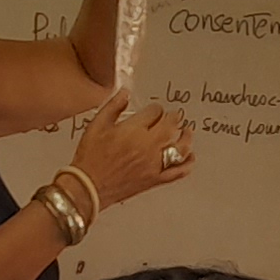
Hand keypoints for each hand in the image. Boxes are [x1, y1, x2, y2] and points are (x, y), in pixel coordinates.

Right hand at [65, 85, 195, 208]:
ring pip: (180, 148)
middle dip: (174, 118)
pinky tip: (190, 158)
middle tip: (175, 116)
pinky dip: (187, 164)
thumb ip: (113, 106)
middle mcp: (148, 146)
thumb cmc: (91, 158)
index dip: (156, 109)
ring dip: (187, 138)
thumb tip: (125, 93)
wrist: (89, 186)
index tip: (154, 110)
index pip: (155, 112)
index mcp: (134, 130)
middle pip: (171, 127)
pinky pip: (178, 172)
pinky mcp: (155, 179)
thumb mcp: (97, 125)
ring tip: (188, 132)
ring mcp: (154, 164)